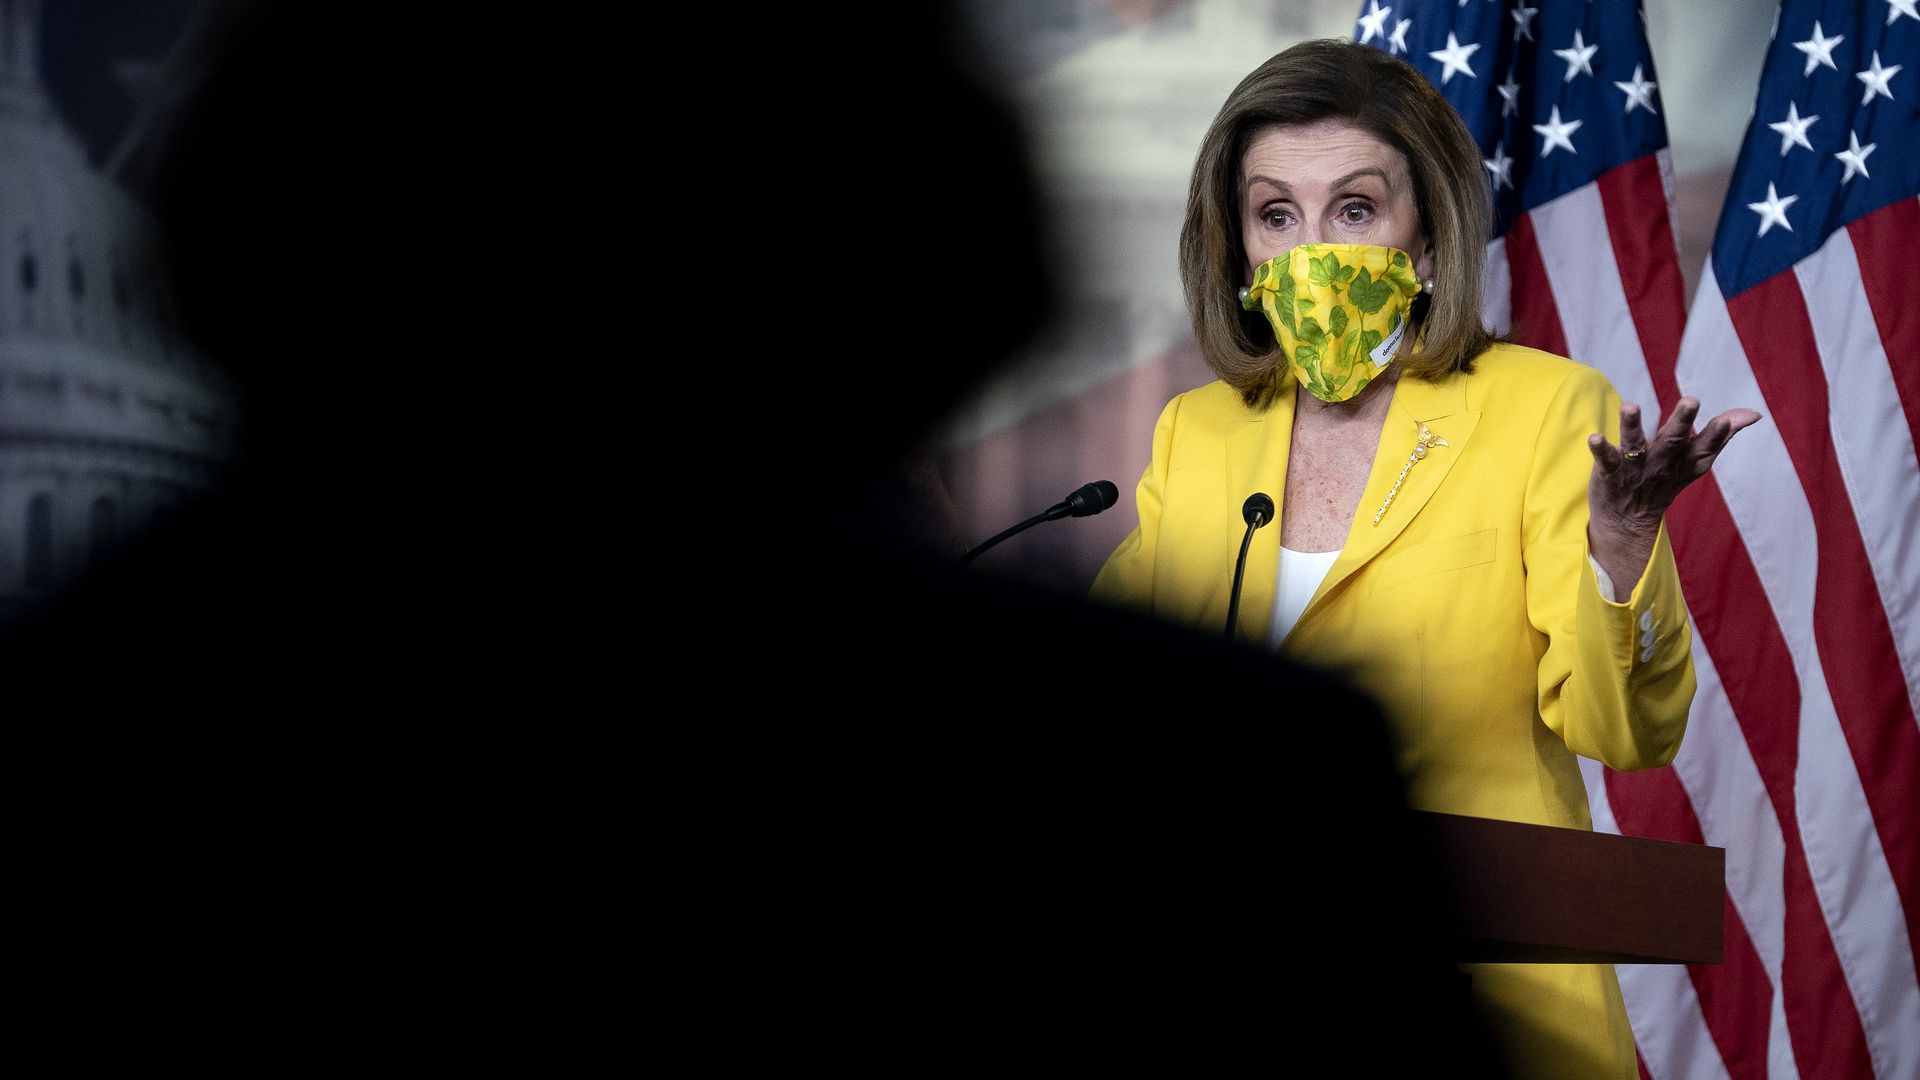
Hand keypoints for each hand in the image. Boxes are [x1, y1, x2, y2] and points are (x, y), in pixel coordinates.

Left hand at [1584, 396, 1762, 595]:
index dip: (1717, 434)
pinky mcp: (1610, 474)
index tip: (1726, 419)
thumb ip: (1721, 435)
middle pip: (1673, 440)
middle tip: (1691, 400)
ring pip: (1635, 445)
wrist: (1628, 522)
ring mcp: (1636, 469)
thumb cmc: (1665, 479)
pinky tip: (1595, 437)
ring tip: (1631, 406)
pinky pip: (1605, 461)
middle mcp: (1662, 462)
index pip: (1706, 446)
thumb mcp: (1696, 460)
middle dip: (1682, 421)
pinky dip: (1601, 450)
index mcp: (1686, 459)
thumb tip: (1753, 413)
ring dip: (1632, 425)